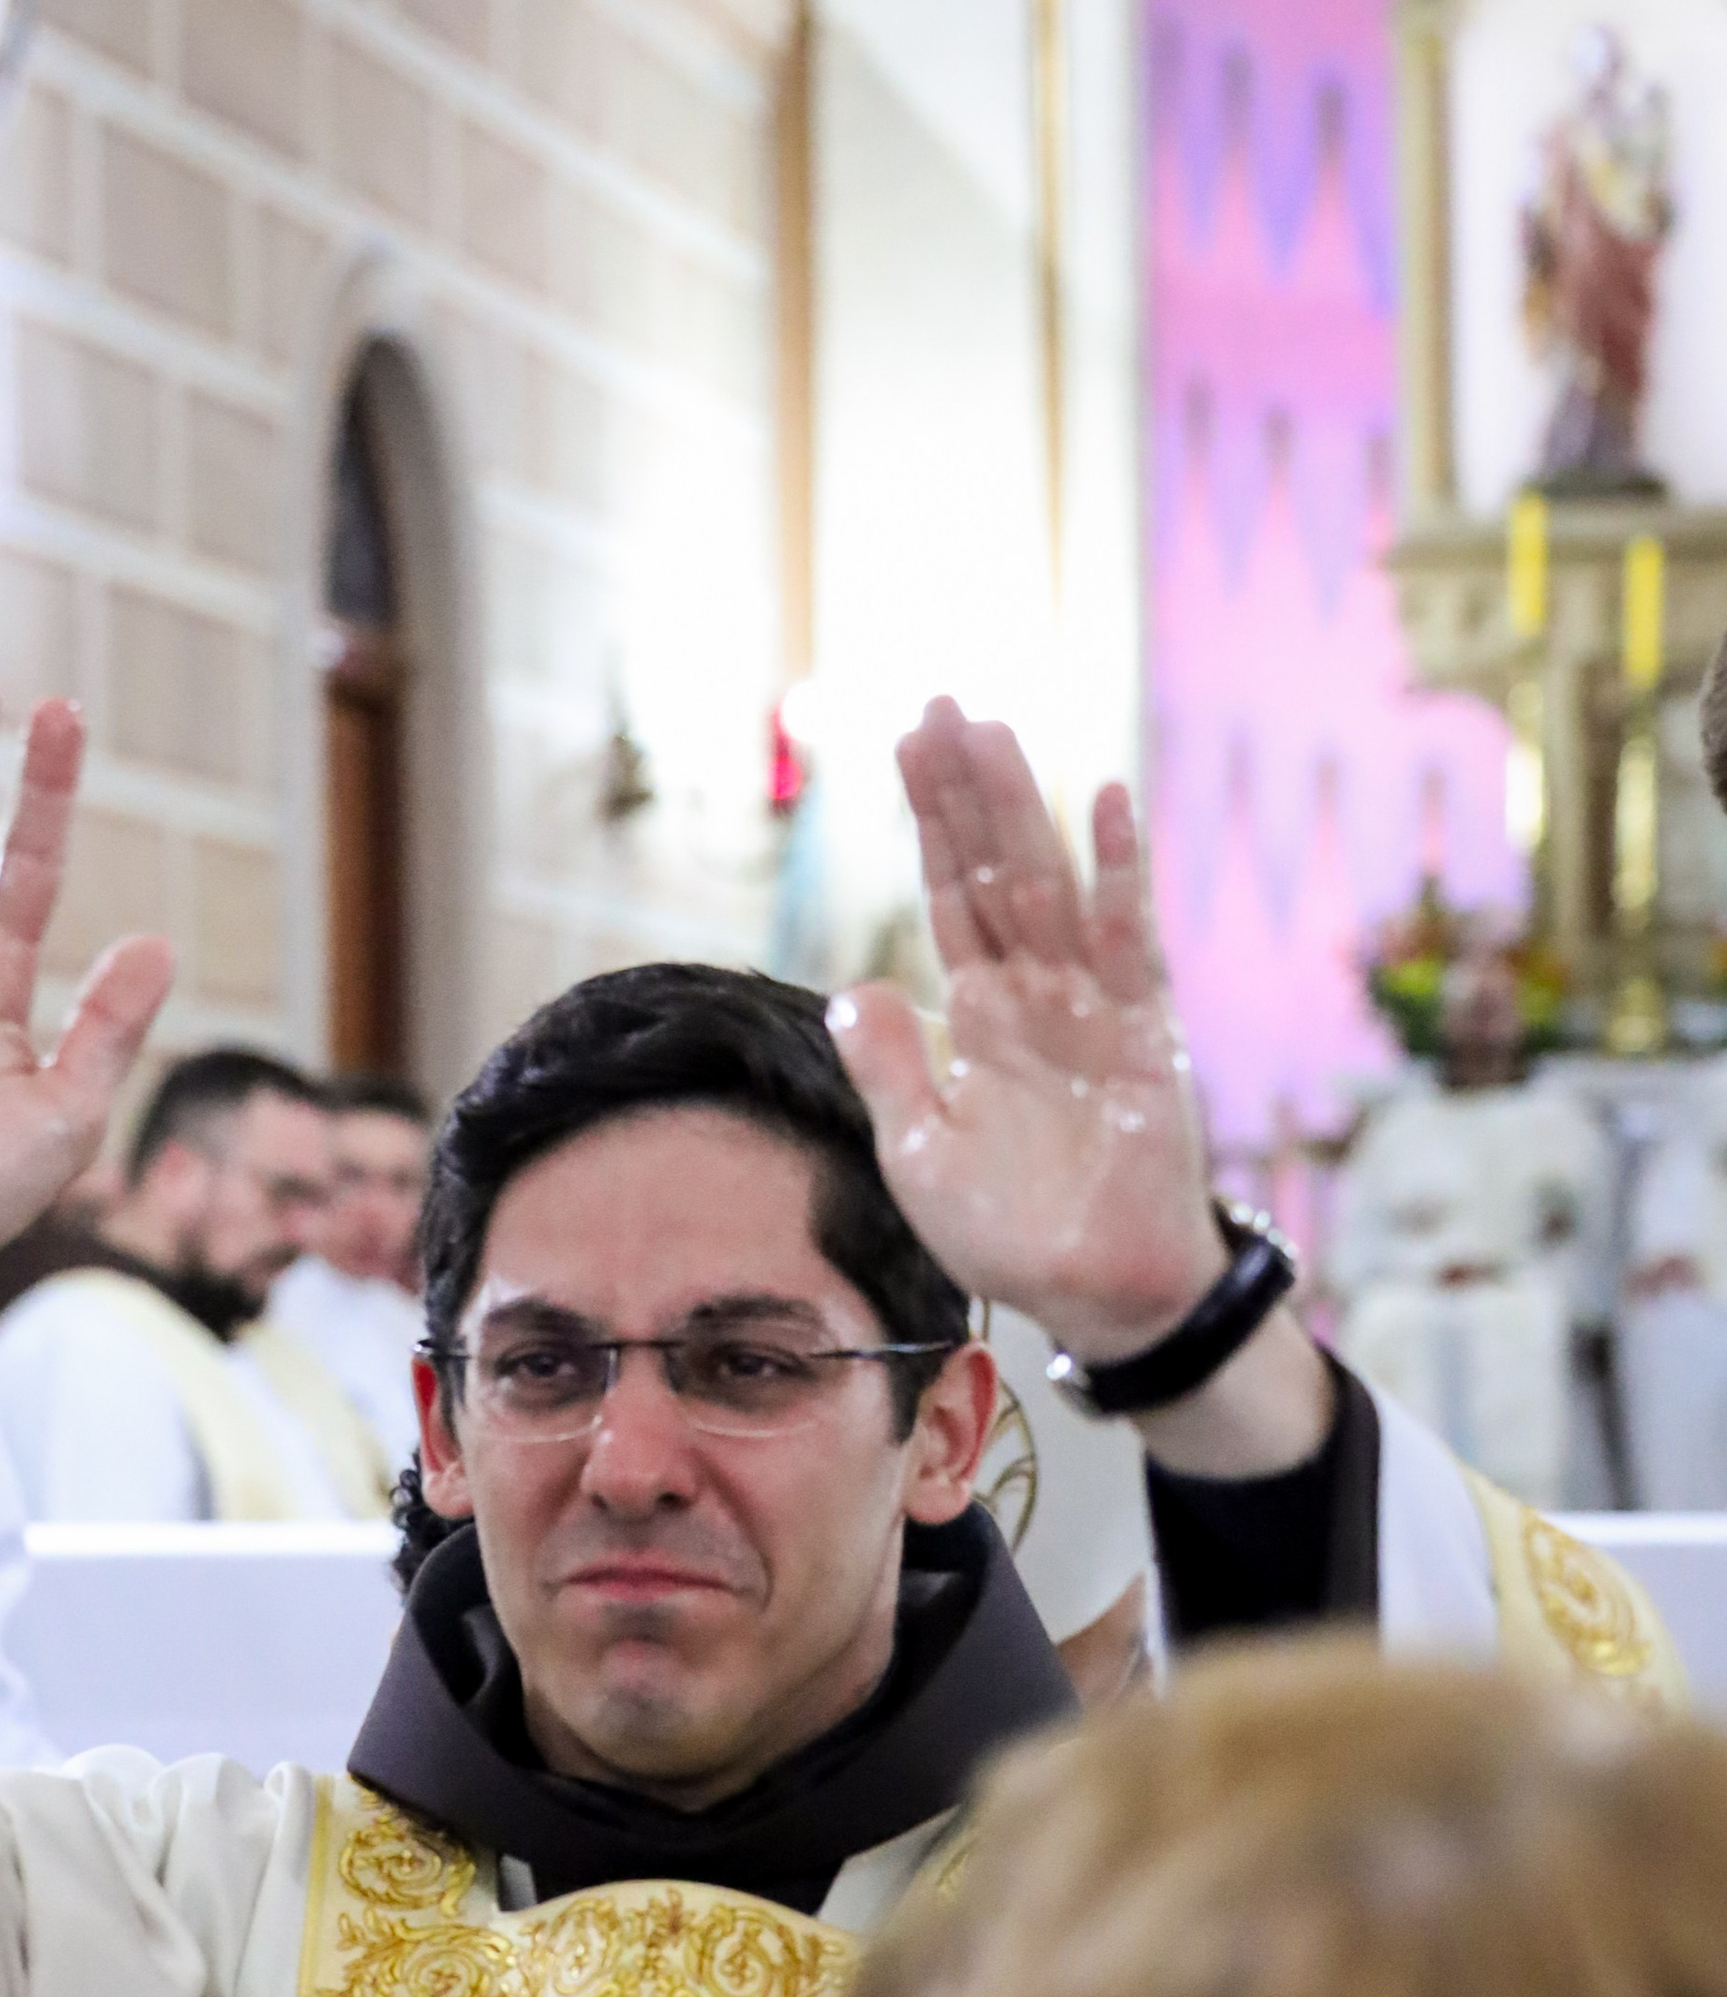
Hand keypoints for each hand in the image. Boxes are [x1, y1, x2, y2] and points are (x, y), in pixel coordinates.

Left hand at [827, 699, 1218, 1358]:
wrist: (1096, 1291)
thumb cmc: (1012, 1230)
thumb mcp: (921, 1152)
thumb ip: (890, 1069)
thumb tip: (853, 988)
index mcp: (982, 1015)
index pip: (948, 896)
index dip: (929, 823)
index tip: (906, 745)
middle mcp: (1036, 994)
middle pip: (992, 870)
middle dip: (966, 791)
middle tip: (939, 705)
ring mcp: (1092, 1006)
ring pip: (1048, 886)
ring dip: (1021, 811)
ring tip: (991, 733)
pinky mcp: (1142, 1033)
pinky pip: (1129, 938)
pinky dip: (1119, 871)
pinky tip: (1105, 800)